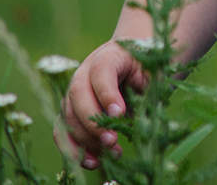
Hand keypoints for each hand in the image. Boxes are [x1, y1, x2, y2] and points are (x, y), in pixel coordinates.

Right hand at [56, 40, 145, 170]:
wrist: (134, 60)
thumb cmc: (146, 66)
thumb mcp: (153, 72)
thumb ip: (147, 89)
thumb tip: (144, 120)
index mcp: (109, 55)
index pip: (101, 70)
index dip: (107, 93)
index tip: (119, 114)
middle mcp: (86, 71)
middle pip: (78, 93)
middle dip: (92, 122)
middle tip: (112, 140)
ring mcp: (75, 90)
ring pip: (68, 114)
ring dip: (85, 139)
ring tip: (110, 153)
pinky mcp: (72, 109)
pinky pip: (64, 129)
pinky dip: (74, 147)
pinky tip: (93, 160)